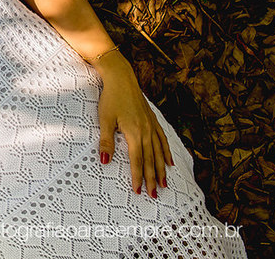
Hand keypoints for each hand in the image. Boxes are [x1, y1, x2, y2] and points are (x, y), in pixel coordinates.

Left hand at [95, 52, 173, 197]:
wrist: (121, 78)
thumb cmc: (111, 98)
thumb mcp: (105, 120)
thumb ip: (106, 141)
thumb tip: (104, 161)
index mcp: (135, 134)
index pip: (138, 161)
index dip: (138, 177)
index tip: (139, 191)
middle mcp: (147, 132)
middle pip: (151, 160)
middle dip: (153, 179)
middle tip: (154, 195)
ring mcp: (152, 126)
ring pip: (159, 153)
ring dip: (162, 169)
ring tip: (165, 184)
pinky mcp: (153, 120)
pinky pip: (163, 140)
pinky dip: (167, 152)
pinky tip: (170, 162)